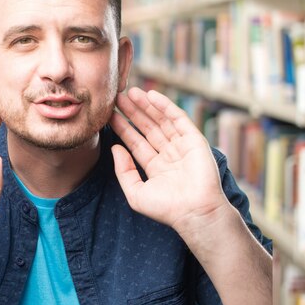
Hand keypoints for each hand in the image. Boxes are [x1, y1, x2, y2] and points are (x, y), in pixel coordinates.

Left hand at [110, 88, 228, 235]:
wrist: (195, 212)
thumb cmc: (166, 208)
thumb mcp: (136, 192)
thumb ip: (123, 170)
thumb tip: (115, 148)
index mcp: (155, 167)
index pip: (136, 143)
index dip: (123, 128)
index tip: (110, 115)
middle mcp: (168, 155)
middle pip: (147, 128)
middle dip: (132, 113)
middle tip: (117, 97)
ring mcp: (182, 146)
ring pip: (161, 121)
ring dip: (146, 106)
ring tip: (130, 92)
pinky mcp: (195, 140)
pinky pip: (178, 119)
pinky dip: (165, 106)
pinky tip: (151, 96)